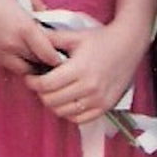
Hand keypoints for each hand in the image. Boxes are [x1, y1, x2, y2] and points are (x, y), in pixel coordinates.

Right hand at [0, 0, 63, 74]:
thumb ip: (34, 4)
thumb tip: (45, 16)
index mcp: (23, 27)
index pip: (49, 53)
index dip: (59, 56)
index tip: (66, 53)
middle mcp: (12, 44)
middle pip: (38, 65)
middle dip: (49, 64)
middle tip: (58, 58)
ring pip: (22, 70)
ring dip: (32, 66)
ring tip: (40, 59)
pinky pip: (8, 64)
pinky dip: (18, 62)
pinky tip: (21, 53)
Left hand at [30, 21, 148, 123]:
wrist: (128, 46)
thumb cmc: (100, 40)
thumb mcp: (73, 36)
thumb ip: (50, 40)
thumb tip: (29, 39)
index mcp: (79, 69)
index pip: (47, 85)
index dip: (33, 83)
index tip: (30, 78)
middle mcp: (89, 87)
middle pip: (52, 101)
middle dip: (41, 93)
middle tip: (40, 84)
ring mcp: (98, 100)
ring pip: (63, 112)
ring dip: (53, 104)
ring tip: (52, 92)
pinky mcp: (105, 107)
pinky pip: (79, 119)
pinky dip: (68, 113)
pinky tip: (66, 101)